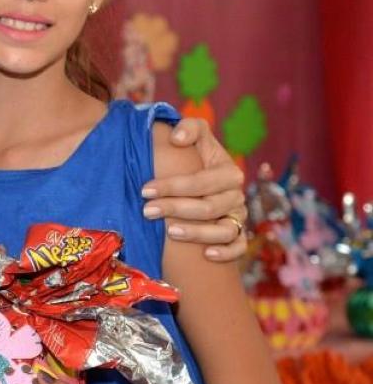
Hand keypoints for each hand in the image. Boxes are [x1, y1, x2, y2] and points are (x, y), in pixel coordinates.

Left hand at [142, 117, 245, 261]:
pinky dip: (226, 252)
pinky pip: (239, 247)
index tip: (144, 190)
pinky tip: (206, 254)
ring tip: (170, 233)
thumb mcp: (194, 134)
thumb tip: (176, 139)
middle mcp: (236, 195)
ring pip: (224, 230)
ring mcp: (238, 216)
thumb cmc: (192, 153)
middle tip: (146, 211)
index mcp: (228, 171)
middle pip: (208, 207)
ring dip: (197, 233)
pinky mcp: (238, 233)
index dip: (172, 186)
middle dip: (175, 209)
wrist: (199, 171)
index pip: (201, 181)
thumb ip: (188, 128)